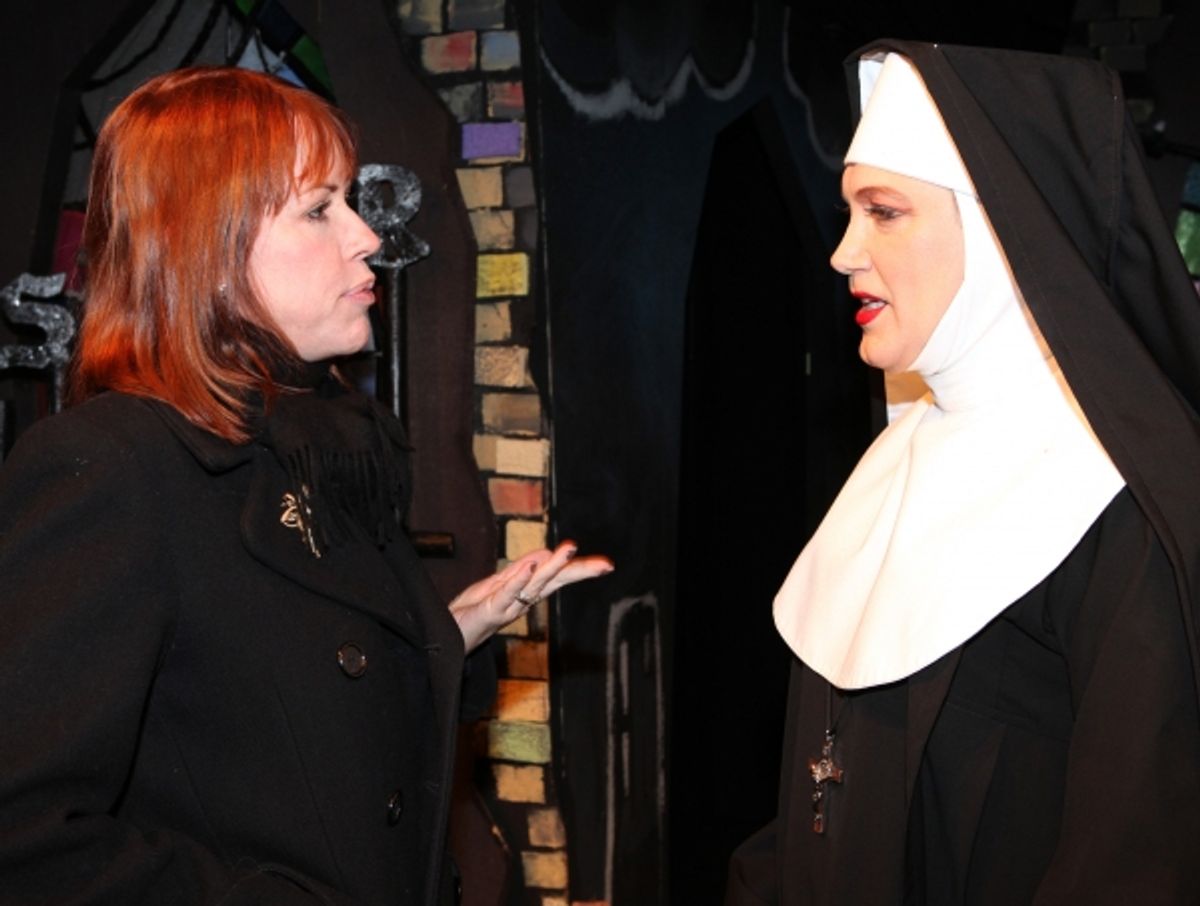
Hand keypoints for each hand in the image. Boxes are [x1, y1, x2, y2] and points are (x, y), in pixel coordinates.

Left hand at [448, 540, 613, 652]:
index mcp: (528, 591)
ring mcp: (509, 605)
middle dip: (579, 571)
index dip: (581, 569)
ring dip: (553, 567)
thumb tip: (545, 554)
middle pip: (555, 581)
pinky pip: (508, 594)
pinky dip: (519, 580)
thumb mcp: (499, 583)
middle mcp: (523, 599)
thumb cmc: (474, 609)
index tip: (607, 565)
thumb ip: (521, 570)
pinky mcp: (491, 610)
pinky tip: (529, 567)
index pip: (559, 576)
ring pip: (536, 585)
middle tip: (604, 565)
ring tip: (570, 549)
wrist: (446, 633)